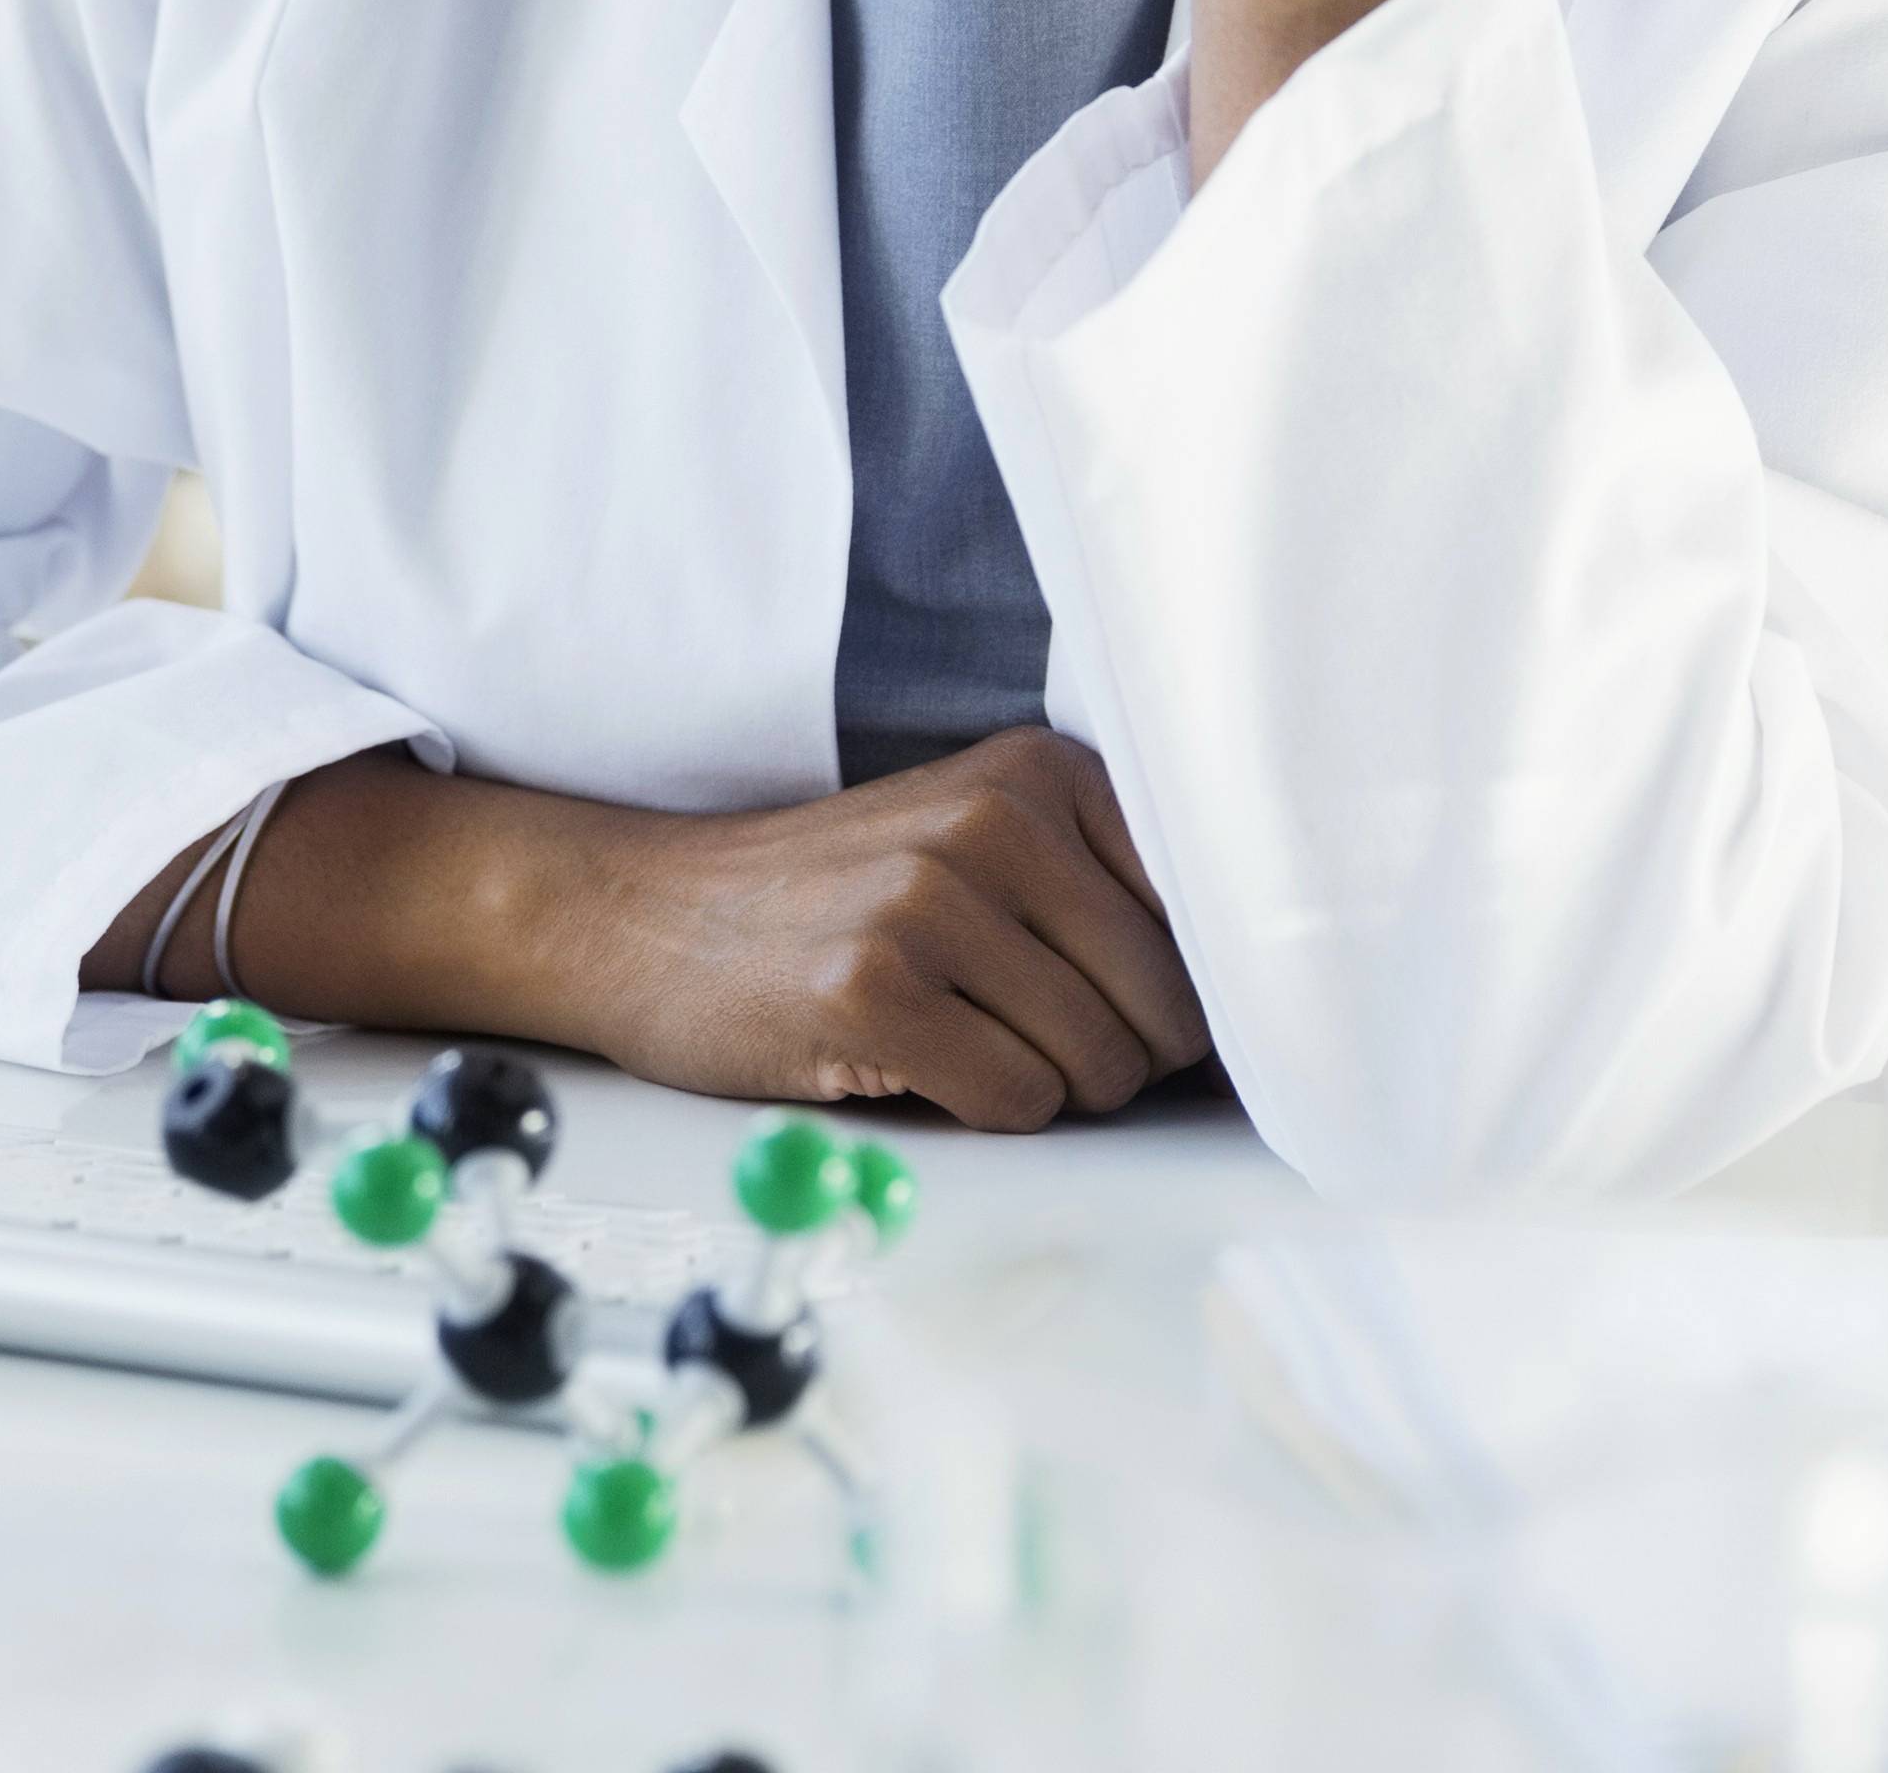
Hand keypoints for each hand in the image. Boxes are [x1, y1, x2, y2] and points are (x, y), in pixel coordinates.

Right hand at [549, 726, 1210, 1127]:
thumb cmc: (831, 898)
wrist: (644, 915)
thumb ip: (1098, 889)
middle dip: (1116, 1059)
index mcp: (1042, 772)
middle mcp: (996, 820)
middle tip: (1020, 1040)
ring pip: (1098, 1066)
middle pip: (1163, 1007)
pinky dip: (983, 1114)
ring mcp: (929, 902)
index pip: (1203, 919)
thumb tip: (1243, 1014)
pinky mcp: (872, 992)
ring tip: (960, 1042)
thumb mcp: (972, 836)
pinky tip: (913, 1065)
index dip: (1179, 995)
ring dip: (1046, 1090)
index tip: (1130, 1013)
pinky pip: (1017, 1103)